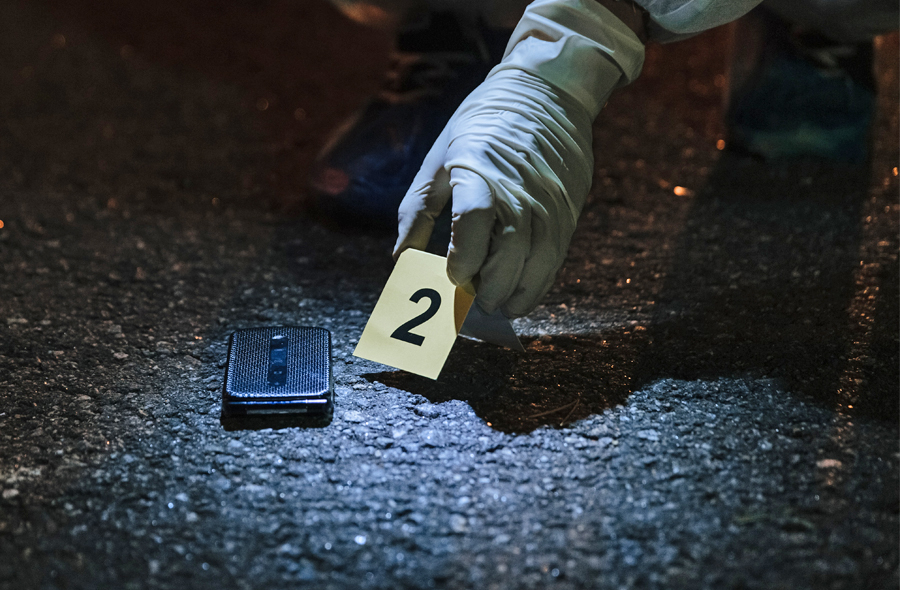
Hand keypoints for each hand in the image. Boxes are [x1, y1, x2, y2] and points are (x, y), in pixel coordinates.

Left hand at [393, 0, 644, 317]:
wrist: (548, 90)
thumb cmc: (483, 123)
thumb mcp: (440, 156)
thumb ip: (419, 208)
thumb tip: (400, 258)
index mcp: (481, 169)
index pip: (474, 222)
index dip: (463, 258)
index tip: (451, 277)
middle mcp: (521, 189)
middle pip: (508, 253)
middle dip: (487, 287)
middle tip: (471, 300)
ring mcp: (550, 201)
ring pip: (536, 263)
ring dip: (515, 293)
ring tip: (496, 305)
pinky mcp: (568, 210)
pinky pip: (555, 257)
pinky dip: (538, 283)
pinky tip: (521, 294)